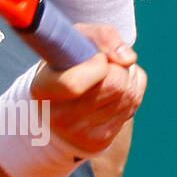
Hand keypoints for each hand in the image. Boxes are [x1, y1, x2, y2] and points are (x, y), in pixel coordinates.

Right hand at [30, 23, 146, 156]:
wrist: (62, 102)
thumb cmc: (69, 62)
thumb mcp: (77, 39)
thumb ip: (101, 36)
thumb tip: (128, 59)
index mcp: (43, 89)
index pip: (74, 84)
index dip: (98, 65)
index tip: (98, 58)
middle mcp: (59, 116)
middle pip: (114, 85)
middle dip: (119, 67)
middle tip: (107, 64)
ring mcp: (80, 132)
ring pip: (128, 94)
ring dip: (128, 77)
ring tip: (109, 75)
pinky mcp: (99, 140)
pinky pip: (133, 105)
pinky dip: (132, 90)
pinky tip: (114, 91)